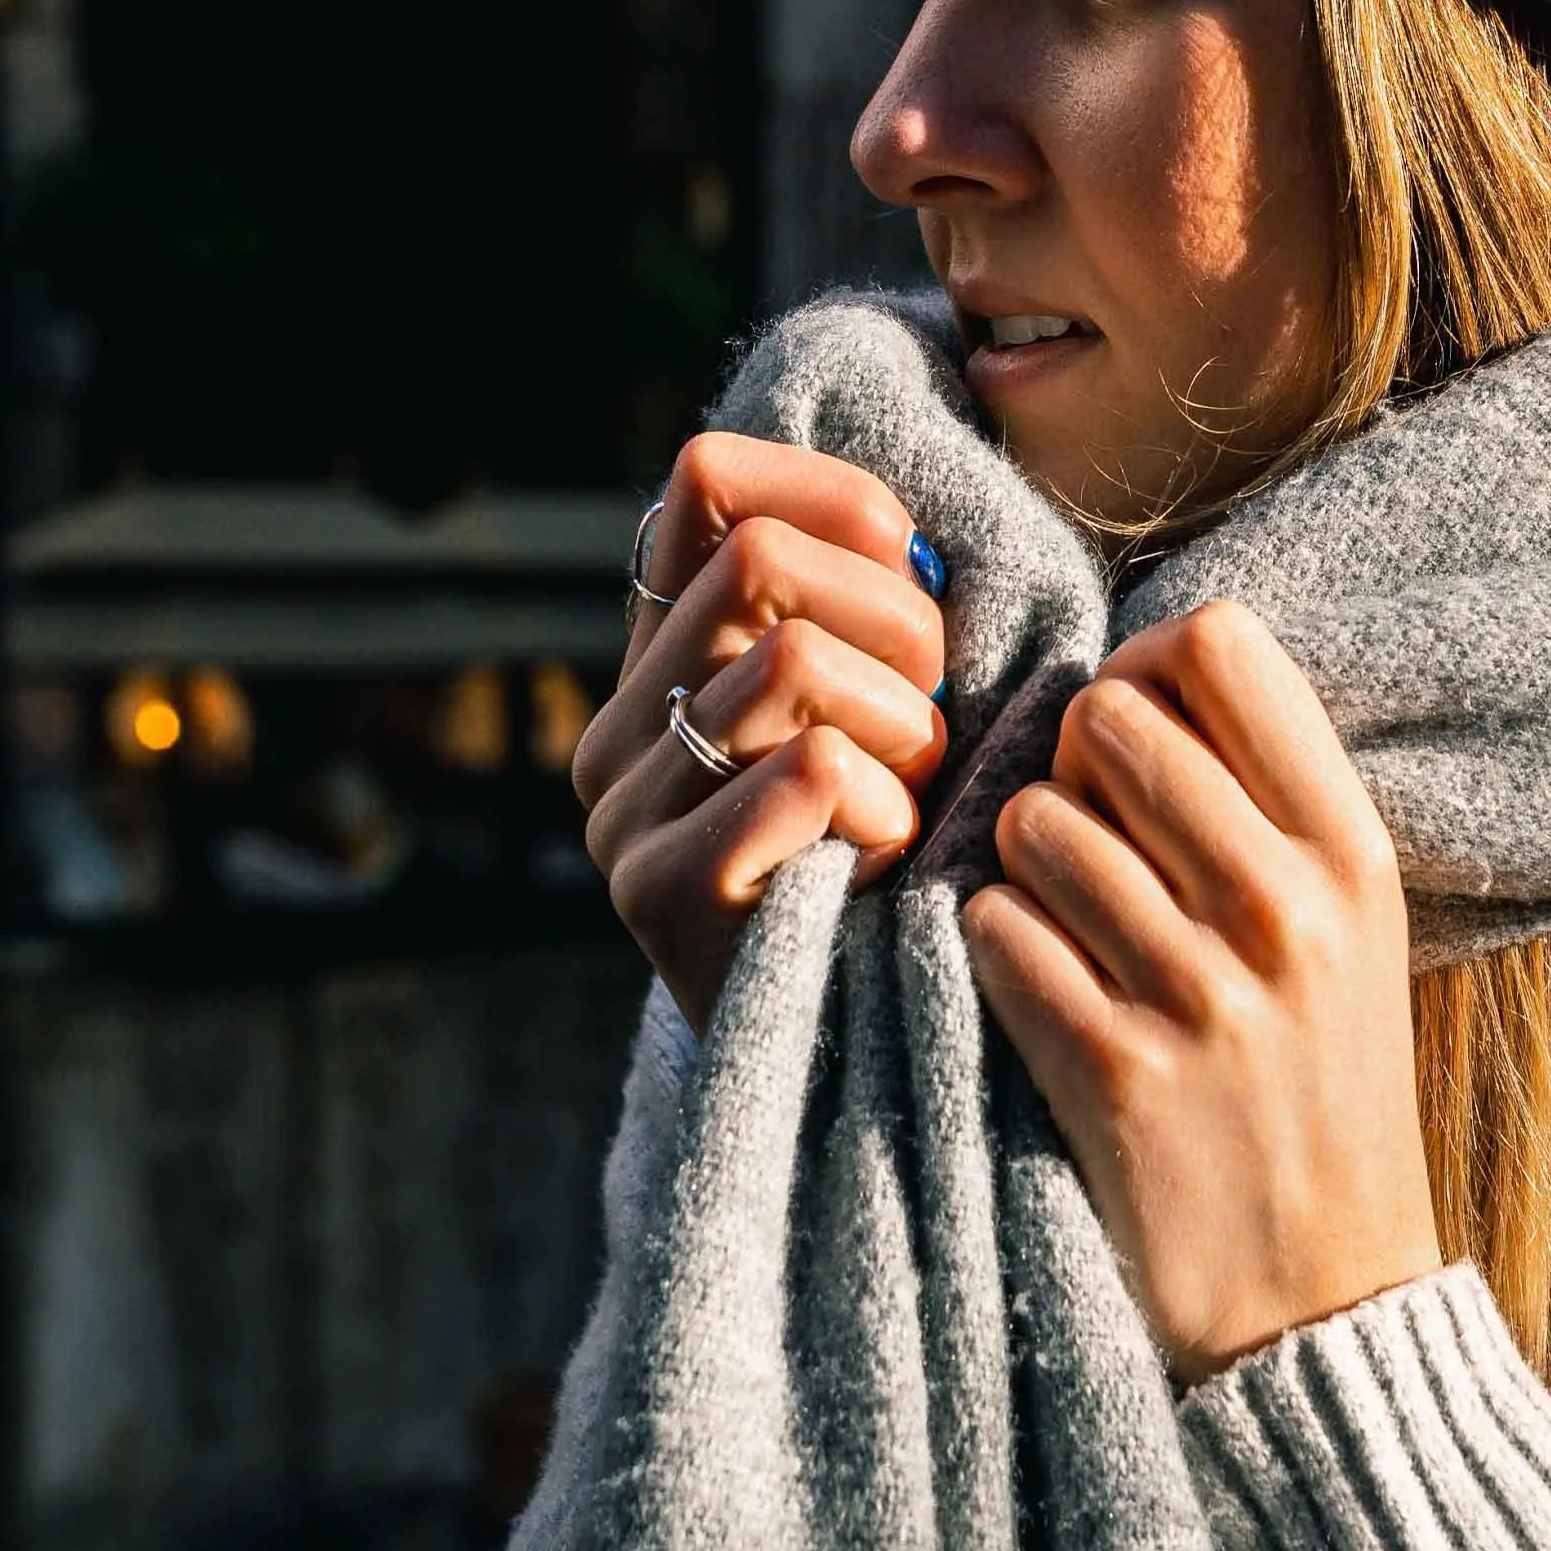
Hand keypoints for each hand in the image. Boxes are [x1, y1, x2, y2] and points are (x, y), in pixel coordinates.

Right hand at [570, 432, 948, 1030]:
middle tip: (933, 707)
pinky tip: (888, 862)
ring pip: (792, 659)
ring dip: (903, 726)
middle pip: (759, 558)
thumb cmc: (897, 862)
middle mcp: (617, 729)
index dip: (827, 492)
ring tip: (915, 795)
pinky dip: (887, 806)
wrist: (856, 1069)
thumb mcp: (879, 711)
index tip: (910, 557)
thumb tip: (898, 527)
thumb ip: (861, 614)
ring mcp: (625, 813)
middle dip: (894, 620)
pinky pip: (808, 769)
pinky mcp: (662, 893)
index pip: (703, 480)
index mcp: (661, 665)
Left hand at [964, 601, 1441, 1382]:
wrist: (1320, 1300)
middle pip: (1108, 716)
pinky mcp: (1114, 1074)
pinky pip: (994, 930)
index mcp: (1350, 851)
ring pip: (1033, 822)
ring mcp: (1200, 993)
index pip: (1223, 646)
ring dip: (1023, 863)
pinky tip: (1038, 986)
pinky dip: (995, 948)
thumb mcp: (1350, 925)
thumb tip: (1141, 668)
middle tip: (1089, 830)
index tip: (1135, 717)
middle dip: (1070, 762)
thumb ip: (1266, 796)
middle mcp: (1285, 908)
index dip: (1146, 660)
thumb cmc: (1318, 1081)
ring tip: (1068, 921)